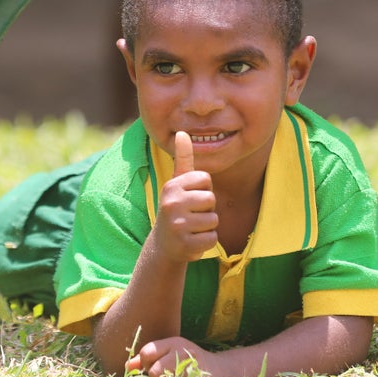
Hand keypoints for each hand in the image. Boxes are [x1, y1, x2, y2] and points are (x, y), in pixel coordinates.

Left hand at [126, 336, 227, 376]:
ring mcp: (192, 369)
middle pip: (153, 370)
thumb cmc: (190, 362)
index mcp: (173, 343)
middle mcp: (182, 352)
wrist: (222, 371)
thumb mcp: (170, 354)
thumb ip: (149, 358)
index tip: (150, 370)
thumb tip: (128, 366)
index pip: (147, 352)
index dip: (144, 364)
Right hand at [150, 131, 217, 261]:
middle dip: (206, 208)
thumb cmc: (176, 208)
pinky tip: (192, 240)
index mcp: (171, 186)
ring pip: (213, 219)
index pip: (206, 179)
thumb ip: (182, 158)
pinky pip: (212, 238)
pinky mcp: (185, 244)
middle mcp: (171, 203)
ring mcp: (177, 225)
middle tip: (191, 214)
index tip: (190, 197)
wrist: (164, 245)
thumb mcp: (177, 183)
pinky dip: (206, 241)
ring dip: (207, 226)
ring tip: (191, 227)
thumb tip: (181, 132)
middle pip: (211, 199)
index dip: (203, 189)